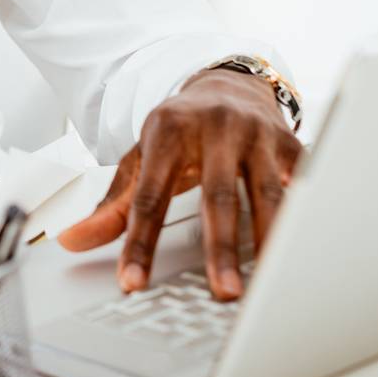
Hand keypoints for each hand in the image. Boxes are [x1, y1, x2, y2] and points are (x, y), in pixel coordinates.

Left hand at [57, 69, 302, 300]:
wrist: (227, 84)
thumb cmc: (180, 130)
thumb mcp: (141, 157)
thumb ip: (112, 204)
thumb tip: (72, 241)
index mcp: (168, 132)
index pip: (149, 197)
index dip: (140, 242)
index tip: (133, 282)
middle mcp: (215, 128)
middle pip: (217, 196)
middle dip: (220, 247)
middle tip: (222, 292)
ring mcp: (256, 134)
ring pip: (266, 193)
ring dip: (267, 240)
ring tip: (268, 282)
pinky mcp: (290, 144)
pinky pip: (301, 183)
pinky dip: (304, 214)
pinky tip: (306, 246)